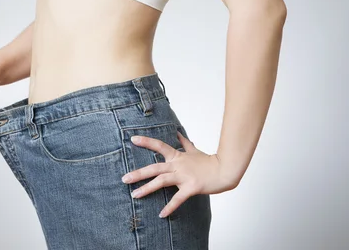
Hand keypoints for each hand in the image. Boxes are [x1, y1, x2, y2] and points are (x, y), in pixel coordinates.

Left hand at [121, 130, 236, 217]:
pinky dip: (170, 207)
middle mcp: (178, 165)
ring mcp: (184, 176)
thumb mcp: (194, 150)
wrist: (225, 169)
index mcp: (177, 157)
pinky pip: (178, 198)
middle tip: (124, 179)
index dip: (146, 142)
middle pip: (154, 168)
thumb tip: (176, 133)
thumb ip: (184, 143)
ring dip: (147, 188)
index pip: (159, 146)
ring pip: (161, 181)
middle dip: (138, 173)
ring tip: (134, 195)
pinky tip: (161, 214)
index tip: (133, 139)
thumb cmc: (209, 161)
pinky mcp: (191, 187)